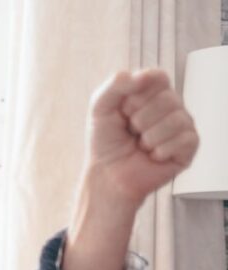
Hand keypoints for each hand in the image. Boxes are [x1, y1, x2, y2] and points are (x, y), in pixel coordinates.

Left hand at [86, 69, 198, 205]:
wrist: (107, 174)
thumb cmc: (106, 142)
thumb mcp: (100, 108)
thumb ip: (115, 85)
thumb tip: (142, 75)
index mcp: (153, 92)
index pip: (158, 77)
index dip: (137, 95)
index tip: (123, 110)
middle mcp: (171, 106)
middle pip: (168, 99)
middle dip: (140, 119)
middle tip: (131, 131)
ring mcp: (182, 125)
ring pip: (176, 120)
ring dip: (149, 137)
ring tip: (141, 145)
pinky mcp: (189, 147)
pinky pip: (184, 140)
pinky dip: (159, 151)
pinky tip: (152, 156)